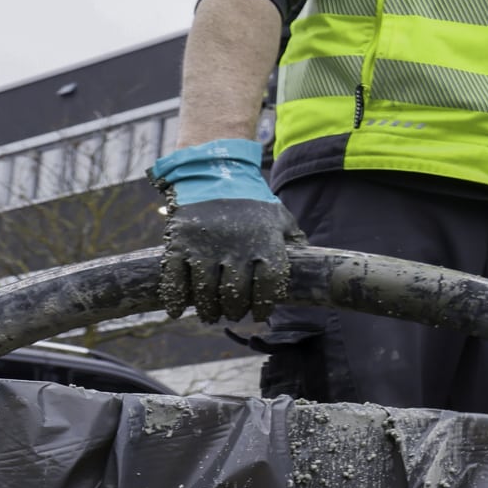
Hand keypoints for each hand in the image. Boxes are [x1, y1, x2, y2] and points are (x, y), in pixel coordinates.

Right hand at [149, 140, 306, 322]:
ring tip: (211, 314)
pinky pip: (174, 278)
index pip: (270, 284)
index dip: (266, 304)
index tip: (260, 314)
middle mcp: (236, 247)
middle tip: (233, 313)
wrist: (213, 173)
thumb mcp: (279, 217)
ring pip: (205, 290)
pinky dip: (175, 298)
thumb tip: (313, 261)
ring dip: (208, 308)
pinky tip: (179, 310)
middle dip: (235, 309)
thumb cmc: (251, 201)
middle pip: (235, 292)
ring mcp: (205, 246)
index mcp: (265, 242)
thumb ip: (294, 240)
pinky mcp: (179, 243)